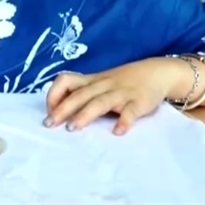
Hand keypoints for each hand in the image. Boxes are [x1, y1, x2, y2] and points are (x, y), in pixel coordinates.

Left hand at [45, 61, 178, 135]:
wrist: (156, 72)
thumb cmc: (122, 81)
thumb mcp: (100, 83)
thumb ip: (82, 93)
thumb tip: (58, 111)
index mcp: (91, 81)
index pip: (66, 80)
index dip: (54, 94)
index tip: (48, 112)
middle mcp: (103, 85)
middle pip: (80, 95)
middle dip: (63, 109)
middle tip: (50, 124)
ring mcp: (121, 93)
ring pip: (100, 102)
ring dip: (85, 114)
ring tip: (73, 128)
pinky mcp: (138, 101)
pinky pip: (130, 111)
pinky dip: (124, 120)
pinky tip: (118, 131)